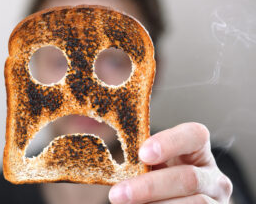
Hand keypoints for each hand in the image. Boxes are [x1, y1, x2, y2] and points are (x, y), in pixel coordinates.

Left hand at [109, 122, 232, 203]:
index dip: (169, 142)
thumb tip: (116, 168)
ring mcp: (217, 201)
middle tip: (117, 194)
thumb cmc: (161, 177)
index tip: (142, 154)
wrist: (178, 202)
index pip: (194, 135)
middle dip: (149, 187)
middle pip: (188, 178)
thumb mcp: (156, 165)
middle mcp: (214, 176)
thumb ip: (145, 162)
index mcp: (199, 149)